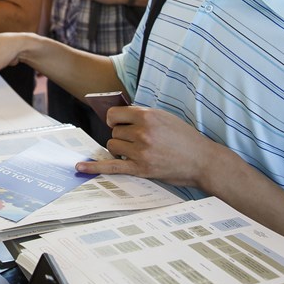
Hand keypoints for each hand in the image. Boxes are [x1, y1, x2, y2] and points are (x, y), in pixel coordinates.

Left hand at [74, 106, 217, 187]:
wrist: (203, 161)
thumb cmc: (185, 138)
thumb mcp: (165, 117)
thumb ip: (142, 115)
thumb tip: (119, 115)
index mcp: (147, 116)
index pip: (115, 114)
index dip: (115, 119)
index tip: (118, 123)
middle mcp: (142, 132)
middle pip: (114, 132)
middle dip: (122, 136)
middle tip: (138, 141)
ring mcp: (141, 151)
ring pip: (113, 146)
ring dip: (120, 149)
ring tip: (138, 151)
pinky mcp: (141, 169)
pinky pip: (112, 166)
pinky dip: (94, 167)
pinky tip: (80, 167)